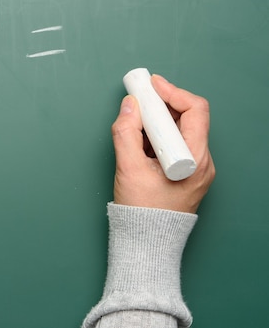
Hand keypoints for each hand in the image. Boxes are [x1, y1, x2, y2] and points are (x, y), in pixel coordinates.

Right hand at [111, 74, 215, 212]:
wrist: (146, 242)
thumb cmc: (141, 211)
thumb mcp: (129, 167)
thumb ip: (126, 132)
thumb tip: (129, 106)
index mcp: (195, 159)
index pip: (194, 110)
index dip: (172, 92)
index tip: (152, 85)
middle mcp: (201, 162)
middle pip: (188, 118)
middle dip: (162, 104)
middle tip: (140, 97)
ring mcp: (195, 169)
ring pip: (180, 130)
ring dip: (158, 120)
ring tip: (135, 119)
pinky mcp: (185, 173)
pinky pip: (175, 144)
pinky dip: (157, 135)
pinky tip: (140, 138)